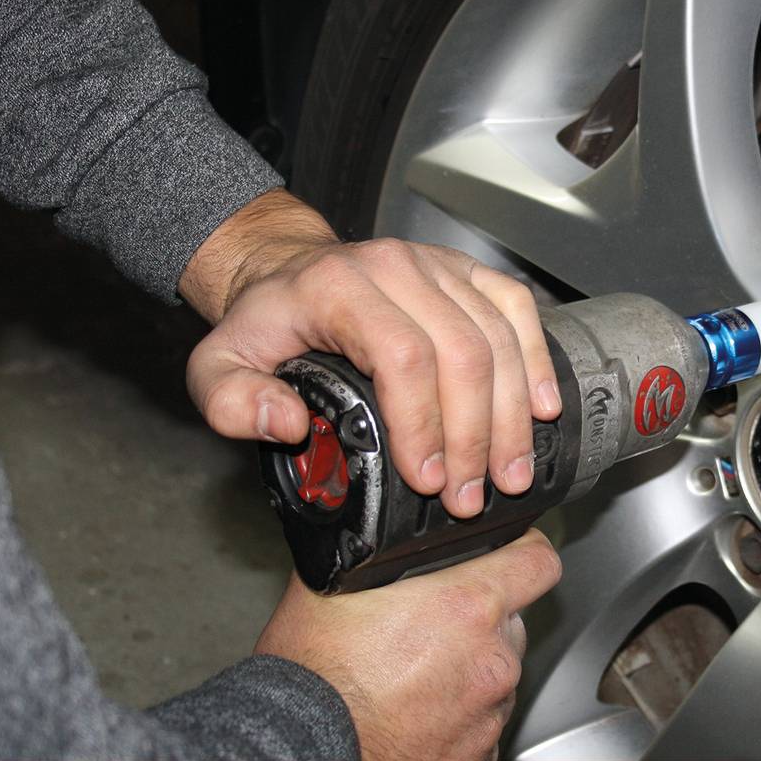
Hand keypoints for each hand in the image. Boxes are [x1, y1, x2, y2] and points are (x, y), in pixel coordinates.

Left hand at [180, 191, 562, 517]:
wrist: (291, 272)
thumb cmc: (265, 324)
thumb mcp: (217, 365)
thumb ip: (230, 401)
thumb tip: (286, 425)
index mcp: (338, 288)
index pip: (402, 356)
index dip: (425, 424)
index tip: (429, 480)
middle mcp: (396, 267)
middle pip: (462, 351)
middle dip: (475, 435)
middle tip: (474, 495)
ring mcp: (438, 265)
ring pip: (497, 336)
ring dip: (512, 414)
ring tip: (512, 474)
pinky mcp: (467, 271)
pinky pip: (516, 308)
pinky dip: (537, 360)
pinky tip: (543, 409)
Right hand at [255, 529, 560, 760]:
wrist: (296, 745)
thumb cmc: (312, 675)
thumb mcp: (337, 581)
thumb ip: (383, 550)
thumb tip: (383, 528)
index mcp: (469, 605)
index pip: (538, 561)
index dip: (524, 551)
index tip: (510, 554)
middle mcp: (491, 659)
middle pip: (512, 620)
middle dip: (481, 619)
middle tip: (432, 627)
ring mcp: (490, 713)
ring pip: (497, 673)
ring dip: (469, 669)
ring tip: (414, 676)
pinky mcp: (480, 753)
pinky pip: (483, 721)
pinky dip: (459, 714)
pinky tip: (417, 711)